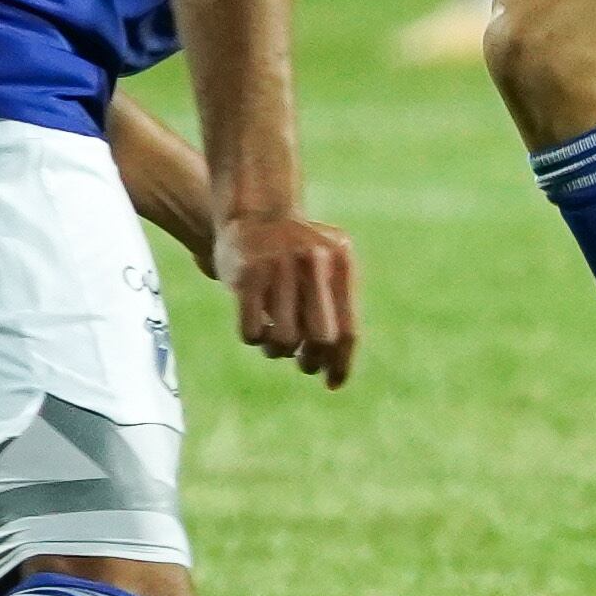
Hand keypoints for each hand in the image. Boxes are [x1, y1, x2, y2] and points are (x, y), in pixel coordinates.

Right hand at [214, 211, 359, 388]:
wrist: (255, 212)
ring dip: (278, 351)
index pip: (348, 328)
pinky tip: (257, 328)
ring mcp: (281, 266)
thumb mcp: (327, 267)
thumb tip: (335, 373)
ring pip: (285, 340)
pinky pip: (254, 331)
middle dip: (311, 360)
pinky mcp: (247, 274)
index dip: (342, 363)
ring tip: (276, 341)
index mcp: (341, 261)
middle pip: (321, 339)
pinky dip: (255, 339)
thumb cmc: (296, 254)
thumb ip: (336, 310)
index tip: (333, 384)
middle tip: (302, 362)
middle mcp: (315, 261)